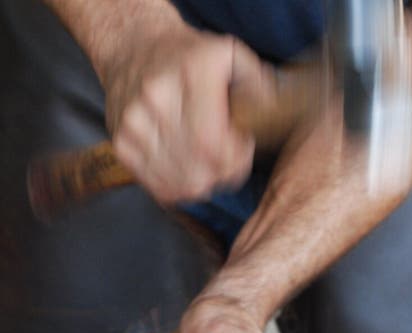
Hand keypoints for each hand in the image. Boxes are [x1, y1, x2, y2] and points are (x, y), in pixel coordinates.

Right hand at [103, 21, 263, 203]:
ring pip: (181, 186)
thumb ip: (260, 90)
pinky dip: (179, 186)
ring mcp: (134, 124)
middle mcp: (157, 98)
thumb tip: (273, 124)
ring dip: (202, 182)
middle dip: (222, 175)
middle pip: (200, 172)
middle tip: (225, 157)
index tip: (241, 148)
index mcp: (191, 73)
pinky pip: (161, 189)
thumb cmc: (190, 59)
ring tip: (204, 159)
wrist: (133, 48)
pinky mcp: (121, 145)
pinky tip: (185, 164)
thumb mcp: (233, 58)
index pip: (214, 146)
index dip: (236, 161)